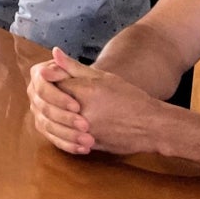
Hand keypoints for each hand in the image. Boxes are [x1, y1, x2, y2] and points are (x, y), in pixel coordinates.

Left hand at [30, 47, 164, 156]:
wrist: (150, 125)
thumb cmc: (129, 97)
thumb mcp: (103, 77)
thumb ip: (74, 67)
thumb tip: (54, 52)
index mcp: (85, 91)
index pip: (53, 82)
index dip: (49, 78)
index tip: (51, 77)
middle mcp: (82, 112)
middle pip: (51, 104)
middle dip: (49, 98)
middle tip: (53, 94)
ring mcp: (84, 131)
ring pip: (56, 123)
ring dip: (54, 116)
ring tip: (61, 110)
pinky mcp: (87, 145)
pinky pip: (66, 139)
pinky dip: (62, 132)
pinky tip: (66, 125)